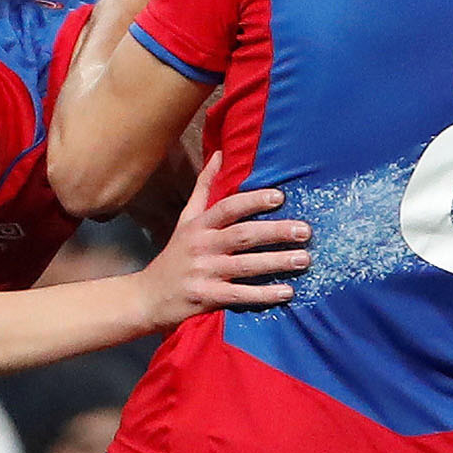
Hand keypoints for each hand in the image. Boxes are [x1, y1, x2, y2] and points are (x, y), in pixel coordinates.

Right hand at [137, 155, 306, 327]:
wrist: (147, 297)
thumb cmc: (174, 256)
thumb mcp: (185, 219)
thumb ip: (204, 188)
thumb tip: (219, 154)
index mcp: (199, 226)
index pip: (228, 208)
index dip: (253, 201)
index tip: (280, 197)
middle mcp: (201, 246)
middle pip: (242, 235)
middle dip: (275, 232)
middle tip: (305, 230)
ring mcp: (204, 272)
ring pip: (245, 265)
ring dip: (276, 262)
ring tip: (304, 259)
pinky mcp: (206, 297)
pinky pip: (240, 294)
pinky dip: (264, 294)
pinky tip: (287, 292)